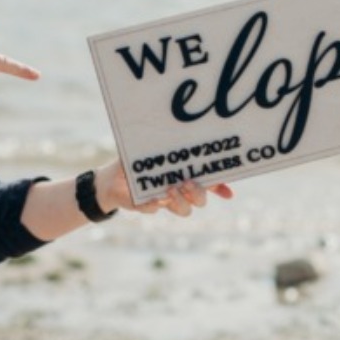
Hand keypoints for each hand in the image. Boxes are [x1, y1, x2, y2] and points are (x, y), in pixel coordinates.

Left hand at [95, 159, 234, 217]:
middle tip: (187, 183)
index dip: (220, 188)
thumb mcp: (150, 150)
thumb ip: (164, 146)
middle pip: (200, 200)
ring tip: (169, 189)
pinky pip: (154, 209)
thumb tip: (172, 128)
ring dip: (180, 201)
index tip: (228, 193)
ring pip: (185, 211)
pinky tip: (151, 198)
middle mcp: (178, 192)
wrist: (112, 179)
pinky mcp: (147, 206)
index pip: (208, 183)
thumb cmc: (135, 162)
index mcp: (183, 177)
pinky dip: (153, 204)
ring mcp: (165, 201)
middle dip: (198, 194)